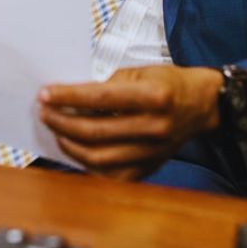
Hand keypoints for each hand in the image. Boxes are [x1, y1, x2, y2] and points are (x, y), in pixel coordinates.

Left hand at [38, 65, 222, 180]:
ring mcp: (152, 152)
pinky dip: (88, 165)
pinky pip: (111, 176)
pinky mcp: (149, 167)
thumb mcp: (140, 72)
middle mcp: (154, 127)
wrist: (201, 105)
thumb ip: (108, 84)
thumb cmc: (169, 84)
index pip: (99, 98)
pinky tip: (77, 150)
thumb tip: (72, 99)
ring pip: (98, 158)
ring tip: (57, 131)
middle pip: (94, 131)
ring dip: (70, 145)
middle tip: (45, 112)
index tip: (45, 94)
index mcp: (154, 97)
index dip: (67, 97)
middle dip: (62, 122)